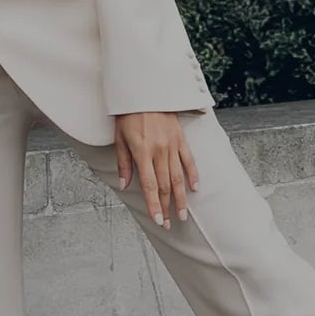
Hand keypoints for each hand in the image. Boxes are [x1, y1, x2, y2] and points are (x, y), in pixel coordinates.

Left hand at [114, 111, 199, 229]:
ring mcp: (172, 144)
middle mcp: (159, 150)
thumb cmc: (128, 114)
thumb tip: (125, 185)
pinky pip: (189, 160)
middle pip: (165, 185)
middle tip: (169, 224)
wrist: (145, 90)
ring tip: (182, 215)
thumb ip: (124, 163)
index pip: (150, 186)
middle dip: (166, 207)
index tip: (157, 220)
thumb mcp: (119, 138)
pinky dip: (193, 175)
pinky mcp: (181, 138)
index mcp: (142, 152)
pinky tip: (195, 189)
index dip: (154, 205)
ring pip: (178, 177)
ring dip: (180, 198)